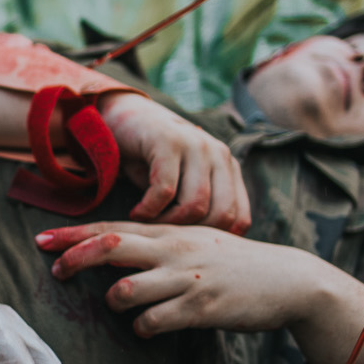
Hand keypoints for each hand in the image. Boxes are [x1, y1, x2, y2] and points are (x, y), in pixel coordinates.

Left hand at [36, 221, 333, 336]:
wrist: (289, 280)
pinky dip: (143, 327)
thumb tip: (114, 251)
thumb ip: (158, 245)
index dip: (74, 233)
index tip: (41, 239)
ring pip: (126, 289)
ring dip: (115, 302)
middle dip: (76, 258)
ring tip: (125, 307)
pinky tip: (150, 328)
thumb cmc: (236, 264)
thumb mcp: (197, 243)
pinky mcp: (202, 308)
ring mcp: (187, 279)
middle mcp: (174, 251)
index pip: (112, 228)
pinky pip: (155, 321)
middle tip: (55, 270)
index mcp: (170, 234)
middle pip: (111, 247)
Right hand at [96, 93, 250, 231]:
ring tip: (148, 226)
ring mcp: (195, 144)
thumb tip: (208, 248)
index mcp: (228, 166)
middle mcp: (218, 153)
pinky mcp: (169, 141)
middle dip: (192, 234)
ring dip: (168, 224)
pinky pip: (165, 191)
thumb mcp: (183, 182)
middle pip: (221, 215)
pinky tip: (136, 213)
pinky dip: (149, 211)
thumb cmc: (152, 159)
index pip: (240, 218)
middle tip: (166, 238)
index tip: (186, 245)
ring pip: (195, 204)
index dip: (214, 239)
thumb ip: (201, 204)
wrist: (123, 116)